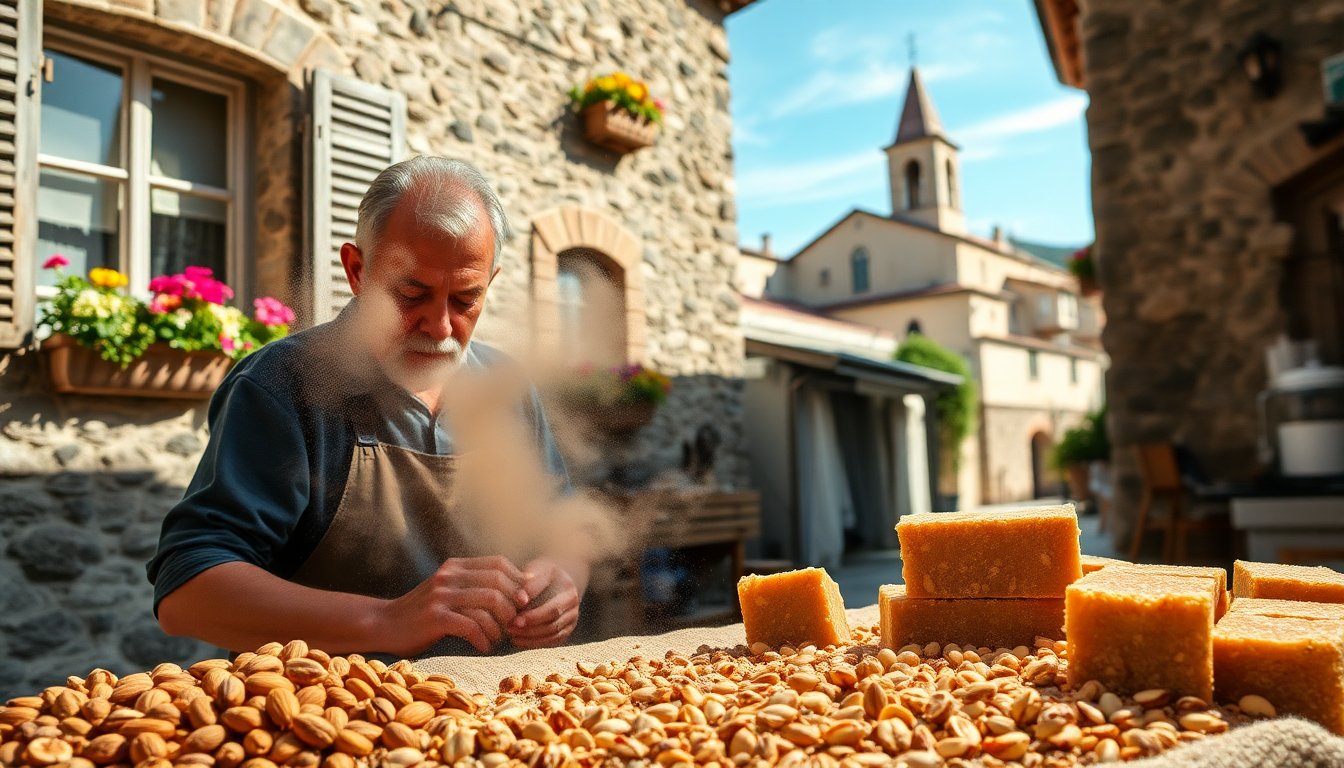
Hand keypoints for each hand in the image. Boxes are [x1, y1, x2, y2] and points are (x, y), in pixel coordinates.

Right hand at [378, 556, 529, 654]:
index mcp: (455, 566)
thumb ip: (474, 586)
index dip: (517, 581)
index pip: (498, 563)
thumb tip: (517, 589)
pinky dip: (484, 639)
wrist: (383, 625)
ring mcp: (441, 595)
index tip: (523, 602)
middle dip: (513, 605)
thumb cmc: (423, 612)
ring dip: (501, 625)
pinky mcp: (435, 617)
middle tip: (515, 624)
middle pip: (498, 582)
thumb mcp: (447, 590)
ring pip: (489, 602)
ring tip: (498, 639)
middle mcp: (449, 575)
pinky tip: (484, 647)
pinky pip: (472, 625)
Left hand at [507, 558, 582, 648]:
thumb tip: (521, 598)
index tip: (514, 618)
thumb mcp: (536, 569)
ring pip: (553, 634)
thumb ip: (530, 583)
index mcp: (568, 589)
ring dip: (531, 637)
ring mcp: (571, 618)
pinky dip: (535, 643)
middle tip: (510, 628)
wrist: (551, 580)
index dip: (533, 615)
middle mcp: (573, 605)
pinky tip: (518, 640)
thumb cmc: (539, 574)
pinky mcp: (566, 629)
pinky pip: (552, 641)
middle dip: (531, 627)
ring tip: (511, 633)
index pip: (552, 608)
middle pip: (554, 623)